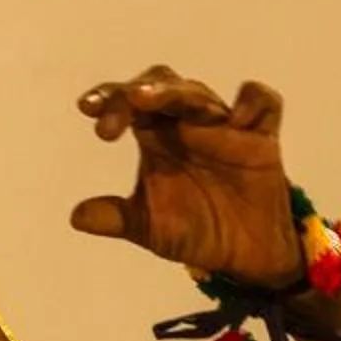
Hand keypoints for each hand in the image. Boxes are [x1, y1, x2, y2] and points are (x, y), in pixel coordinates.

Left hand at [70, 67, 301, 286]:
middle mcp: (186, 122)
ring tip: (150, 100)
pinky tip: (238, 121)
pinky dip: (253, 102)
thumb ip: (117, 218)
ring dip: (175, 91)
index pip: (128, 103)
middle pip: (160, 84)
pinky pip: (264, 104)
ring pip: (200, 92)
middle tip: (124, 104)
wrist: (242, 256)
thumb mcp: (149, 227)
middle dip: (138, 89)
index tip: (88, 110)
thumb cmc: (194, 229)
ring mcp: (224, 126)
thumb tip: (76, 217)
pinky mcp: (261, 138)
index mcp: (155, 135)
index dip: (108, 100)